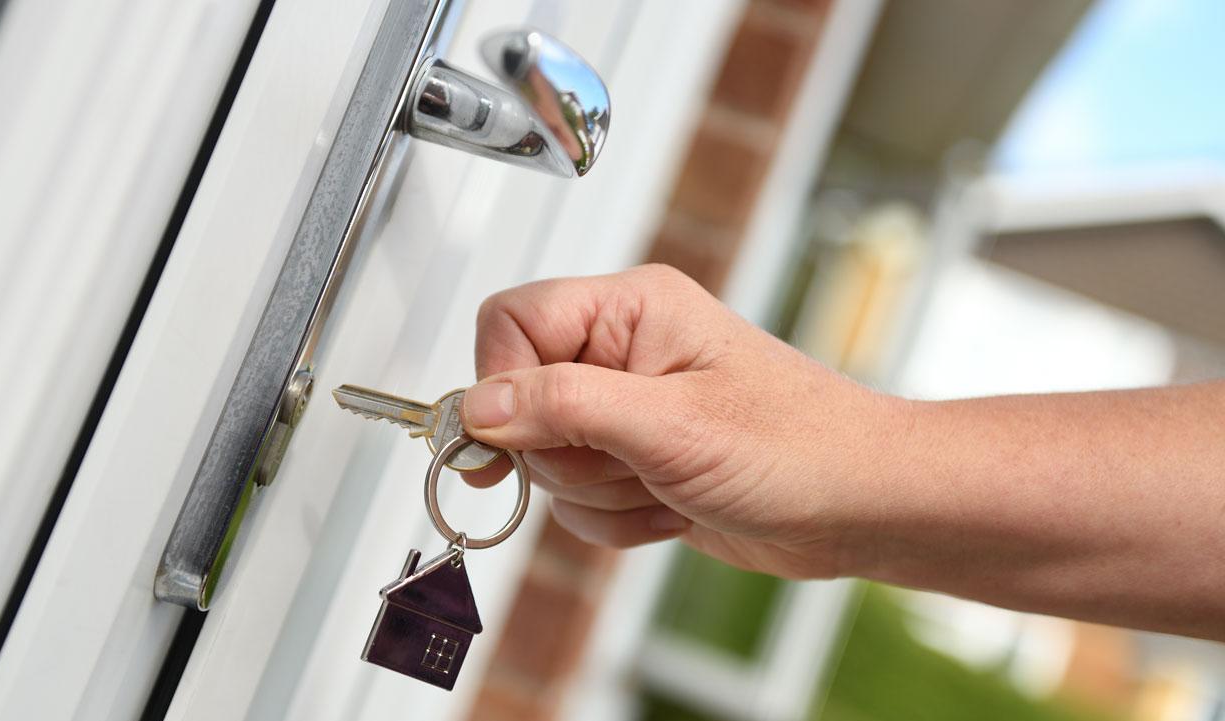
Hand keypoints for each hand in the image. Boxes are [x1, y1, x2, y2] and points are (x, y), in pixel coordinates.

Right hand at [461, 264, 901, 578]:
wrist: (859, 507)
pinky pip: (579, 502)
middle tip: (636, 461)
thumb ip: (565, 406)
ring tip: (670, 483)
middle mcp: (621, 351)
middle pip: (520, 404)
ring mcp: (627, 409)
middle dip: (571, 456)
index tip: (511, 441)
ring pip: (548, 463)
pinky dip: (619, 520)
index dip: (501, 385)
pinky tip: (675, 507)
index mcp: (630, 308)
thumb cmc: (800, 447)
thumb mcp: (671, 425)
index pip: (510, 323)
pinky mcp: (634, 460)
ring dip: (603, 495)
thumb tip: (477, 406)